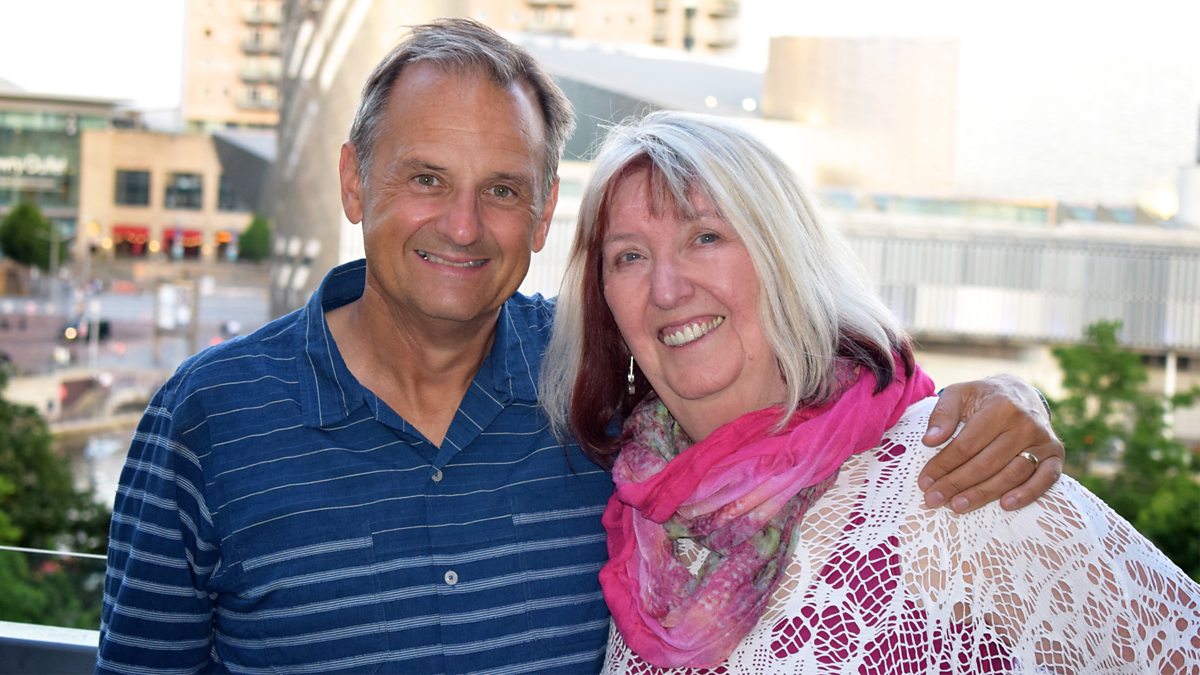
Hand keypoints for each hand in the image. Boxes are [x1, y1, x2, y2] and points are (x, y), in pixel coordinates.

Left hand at [919, 374, 1063, 512]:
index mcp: (1000, 407)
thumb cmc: (984, 398)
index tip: (924, 482)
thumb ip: (942, 414)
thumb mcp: (959, 394)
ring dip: (983, 494)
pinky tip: (1005, 505)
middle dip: (956, 484)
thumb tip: (930, 441)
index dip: (943, 465)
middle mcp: (1025, 424)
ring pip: (1011, 475)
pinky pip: (1044, 479)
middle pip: (986, 463)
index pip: (966, 445)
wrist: (1021, 393)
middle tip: (934, 500)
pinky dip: (1027, 494)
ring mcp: (1043, 441)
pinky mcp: (1056, 455)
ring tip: (958, 506)